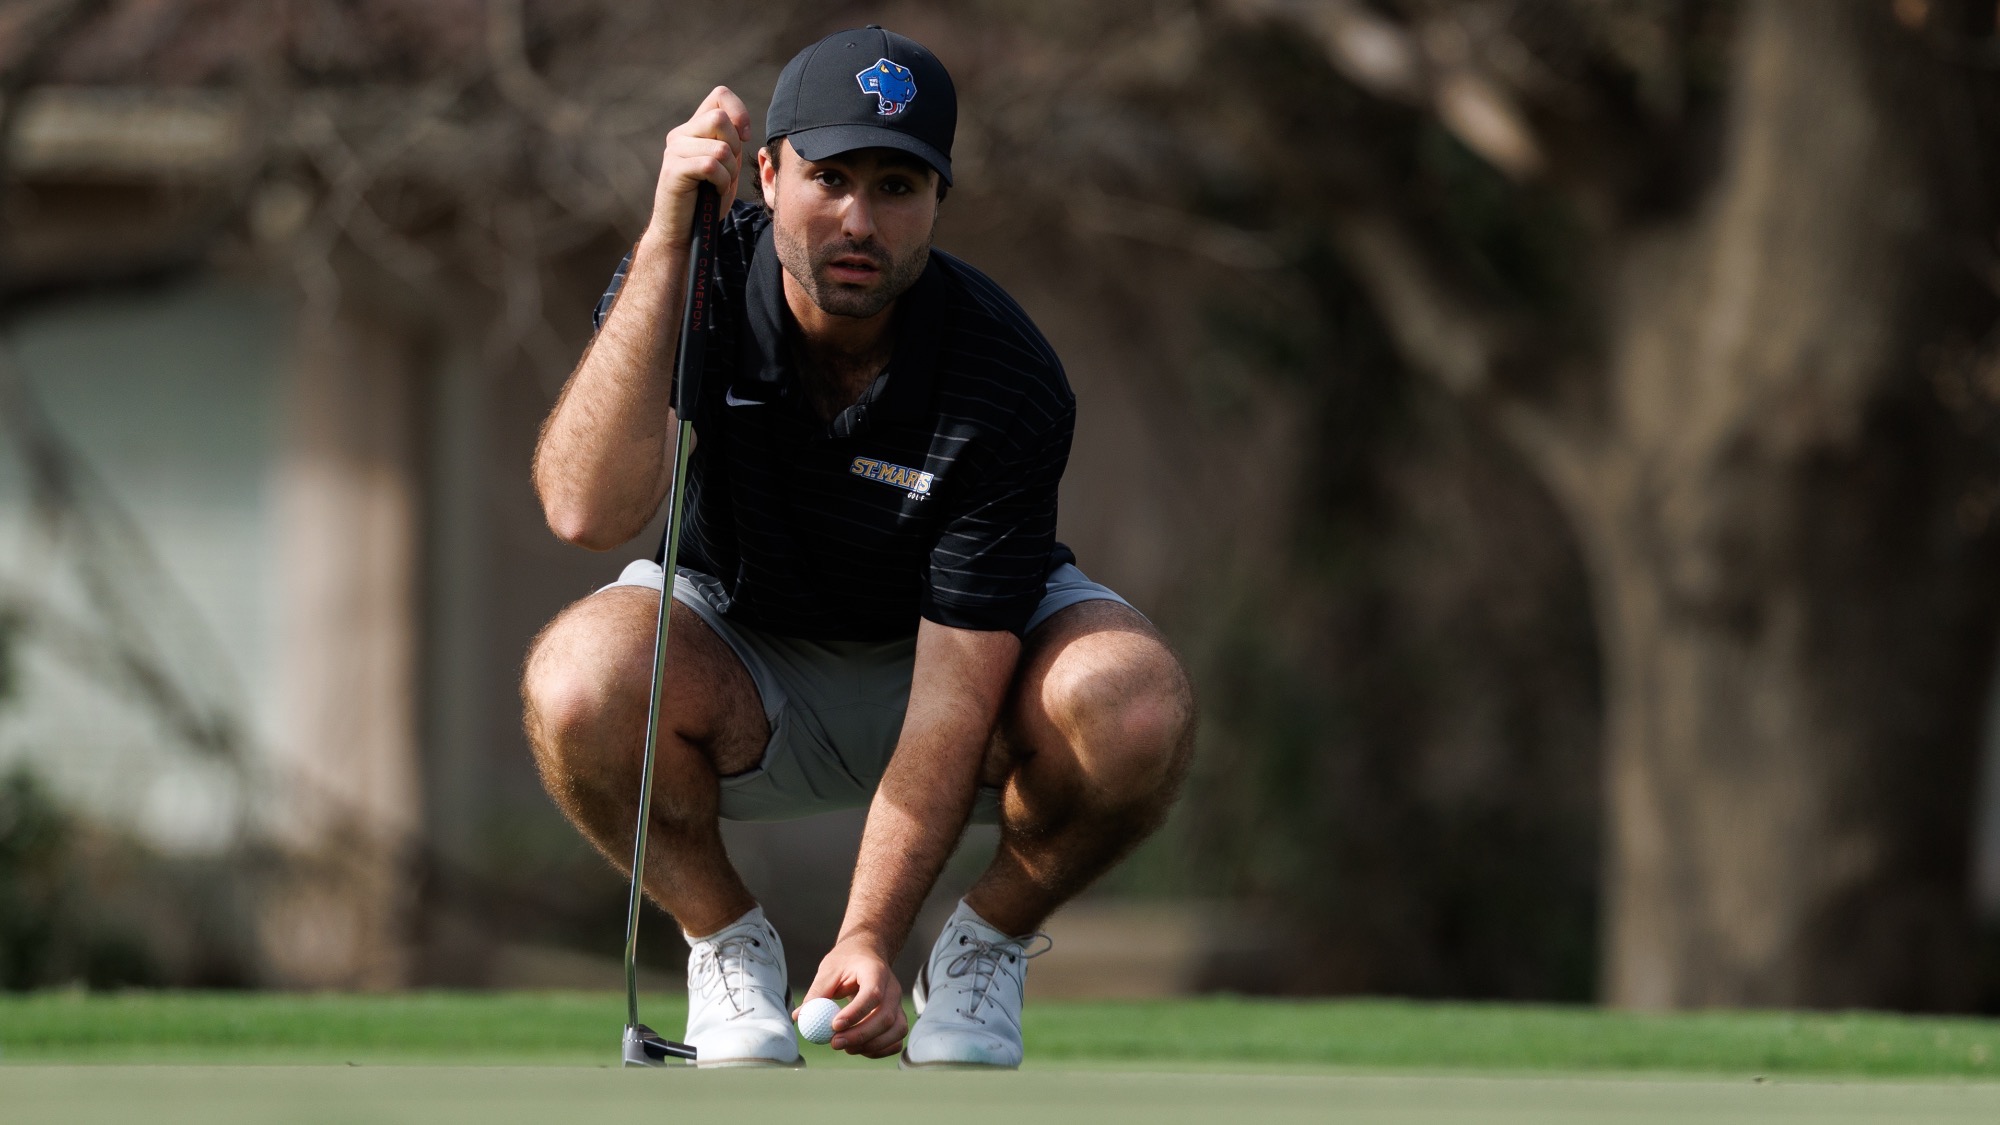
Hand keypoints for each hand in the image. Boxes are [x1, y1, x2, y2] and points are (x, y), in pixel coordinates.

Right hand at [646, 85, 750, 249]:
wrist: (684, 230)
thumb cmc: (707, 200)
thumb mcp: (726, 165)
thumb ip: (732, 142)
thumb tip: (741, 125)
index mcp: (694, 128)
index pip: (720, 95)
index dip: (739, 113)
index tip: (744, 138)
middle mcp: (681, 134)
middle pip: (720, 119)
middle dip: (736, 148)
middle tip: (728, 170)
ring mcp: (674, 151)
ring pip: (720, 147)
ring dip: (730, 171)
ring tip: (719, 184)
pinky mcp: (673, 170)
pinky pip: (711, 165)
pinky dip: (721, 182)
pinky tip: (714, 192)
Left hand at [797, 936, 906, 1057]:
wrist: (866, 954)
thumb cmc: (846, 962)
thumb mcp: (829, 970)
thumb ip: (816, 993)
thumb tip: (799, 1018)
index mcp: (876, 972)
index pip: (872, 994)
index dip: (856, 1013)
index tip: (834, 1026)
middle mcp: (892, 989)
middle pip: (885, 1017)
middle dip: (860, 1035)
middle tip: (835, 1043)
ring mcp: (898, 1004)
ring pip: (896, 1031)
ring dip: (871, 1045)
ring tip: (845, 1047)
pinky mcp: (898, 1018)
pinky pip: (896, 1040)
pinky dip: (880, 1050)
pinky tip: (859, 1049)